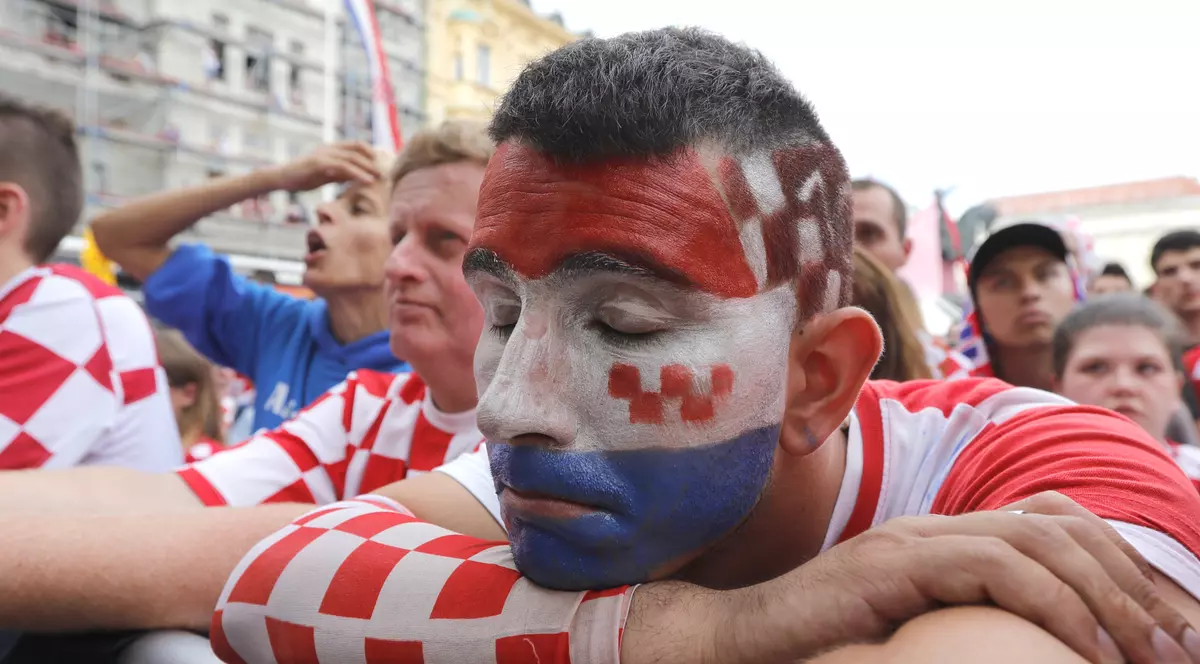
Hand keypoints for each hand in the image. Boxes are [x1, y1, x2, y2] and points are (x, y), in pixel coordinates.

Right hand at [270, 142, 380, 191]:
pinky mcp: (320, 163)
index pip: (356, 145)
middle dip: (374, 160)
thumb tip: (359, 176)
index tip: (383, 164)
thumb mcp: (327, 175)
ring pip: (353, 157)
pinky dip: (358, 173)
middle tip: (387, 172)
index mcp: (331, 148)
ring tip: (381, 177)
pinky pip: (343, 167)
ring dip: (369, 167)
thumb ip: (342, 173)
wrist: (282, 178)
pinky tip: (368, 181)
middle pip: (358, 149)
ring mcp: (324, 154)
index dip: (371, 152)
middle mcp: (329, 148)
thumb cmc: (303, 177)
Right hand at [722, 491, 1196, 663]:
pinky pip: (996, 566)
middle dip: (1134, 580)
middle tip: (1182, 645)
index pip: (1053, 521)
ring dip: (1110, 596)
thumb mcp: (918, 639)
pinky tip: (1088, 649)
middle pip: (1061, 522)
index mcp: (946, 539)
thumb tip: (1041, 655)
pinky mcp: (895, 563)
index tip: (1166, 626)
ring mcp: (914, 538)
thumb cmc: (824, 650)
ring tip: (1149, 655)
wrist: (741, 643)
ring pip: (1039, 537)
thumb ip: (970, 626)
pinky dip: (1057, 605)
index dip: (1121, 564)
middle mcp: (936, 525)